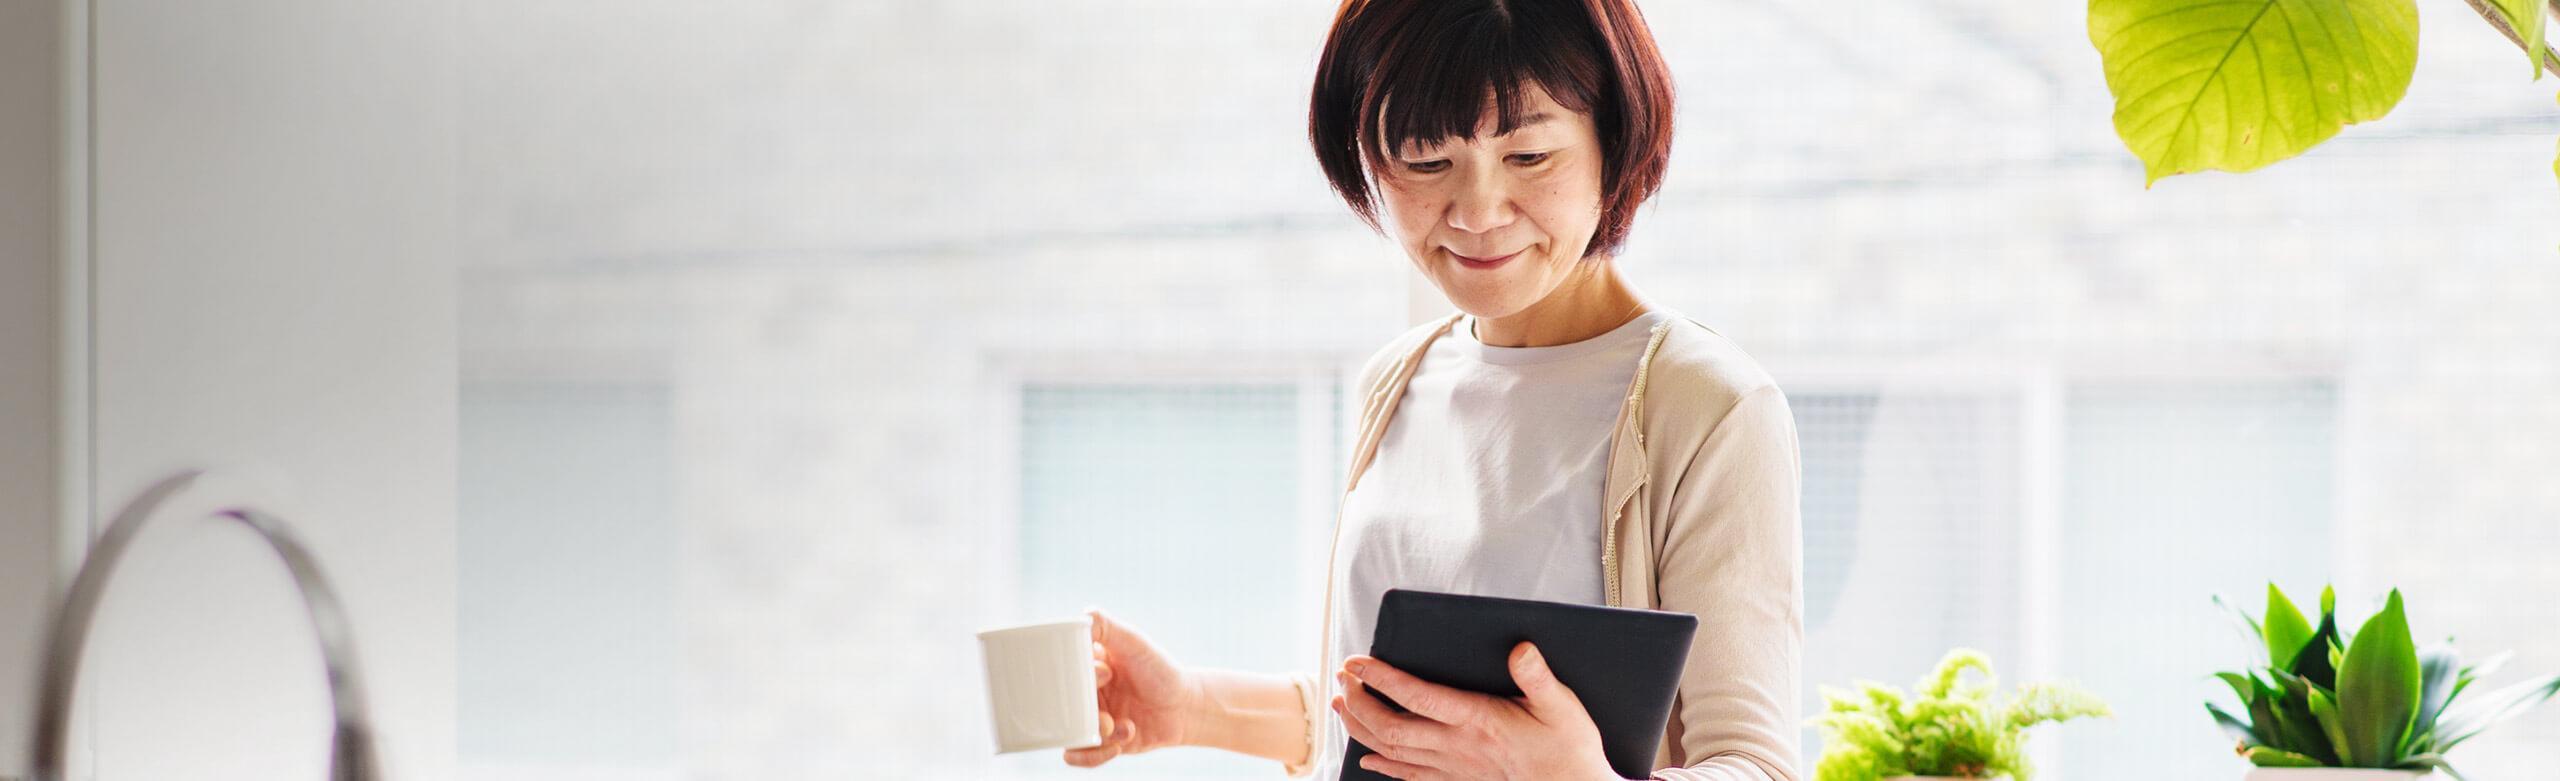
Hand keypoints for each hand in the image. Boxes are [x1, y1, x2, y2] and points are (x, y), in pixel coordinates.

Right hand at [1066, 609, 1196, 767]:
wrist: (1185, 706)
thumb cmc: (1159, 670)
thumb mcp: (1133, 642)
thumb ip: (1106, 626)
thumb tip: (1082, 616)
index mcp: (1084, 667)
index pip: (1060, 672)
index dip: (1078, 675)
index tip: (1106, 672)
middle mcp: (1083, 693)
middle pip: (1058, 705)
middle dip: (1081, 710)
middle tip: (1107, 709)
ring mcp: (1090, 718)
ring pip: (1066, 732)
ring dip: (1091, 734)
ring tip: (1118, 728)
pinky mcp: (1100, 743)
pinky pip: (1076, 755)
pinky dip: (1091, 756)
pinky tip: (1118, 746)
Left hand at [1333, 642, 1617, 780]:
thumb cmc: (1569, 749)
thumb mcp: (1561, 705)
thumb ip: (1537, 676)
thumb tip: (1520, 649)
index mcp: (1478, 720)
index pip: (1417, 697)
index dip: (1382, 678)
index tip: (1357, 662)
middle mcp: (1458, 745)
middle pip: (1392, 726)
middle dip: (1360, 702)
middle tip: (1344, 679)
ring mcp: (1455, 767)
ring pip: (1394, 751)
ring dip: (1362, 729)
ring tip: (1343, 706)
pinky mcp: (1459, 780)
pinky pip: (1411, 776)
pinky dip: (1385, 766)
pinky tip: (1369, 758)